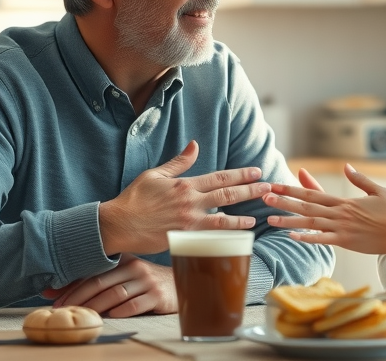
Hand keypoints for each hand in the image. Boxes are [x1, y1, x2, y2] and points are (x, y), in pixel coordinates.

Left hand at [45, 255, 176, 317]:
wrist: (179, 285)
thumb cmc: (144, 282)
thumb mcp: (124, 275)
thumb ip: (95, 279)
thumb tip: (54, 290)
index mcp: (122, 259)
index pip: (92, 271)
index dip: (71, 284)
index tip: (52, 297)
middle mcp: (134, 267)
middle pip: (100, 282)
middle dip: (77, 298)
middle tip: (61, 311)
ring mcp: (147, 281)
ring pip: (115, 294)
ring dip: (94, 307)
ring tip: (80, 317)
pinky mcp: (158, 296)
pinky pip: (135, 305)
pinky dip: (121, 311)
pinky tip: (110, 316)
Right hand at [98, 140, 271, 254]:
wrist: (118, 224)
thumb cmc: (134, 198)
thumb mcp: (155, 174)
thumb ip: (179, 162)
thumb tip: (195, 145)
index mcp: (185, 185)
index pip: (220, 178)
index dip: (240, 175)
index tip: (256, 172)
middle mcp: (190, 203)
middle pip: (227, 196)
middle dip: (250, 191)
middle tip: (267, 188)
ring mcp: (188, 223)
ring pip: (223, 220)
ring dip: (242, 218)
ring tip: (257, 216)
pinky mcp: (183, 239)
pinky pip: (209, 239)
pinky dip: (224, 238)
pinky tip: (236, 239)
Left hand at [264, 164, 385, 254]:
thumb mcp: (377, 190)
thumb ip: (359, 179)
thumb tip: (346, 166)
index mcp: (343, 201)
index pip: (312, 193)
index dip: (292, 188)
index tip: (275, 184)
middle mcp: (339, 213)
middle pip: (306, 205)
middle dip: (284, 200)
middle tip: (264, 195)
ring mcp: (341, 228)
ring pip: (310, 223)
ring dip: (289, 220)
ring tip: (270, 218)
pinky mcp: (346, 242)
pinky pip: (323, 240)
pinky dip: (308, 238)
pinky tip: (292, 237)